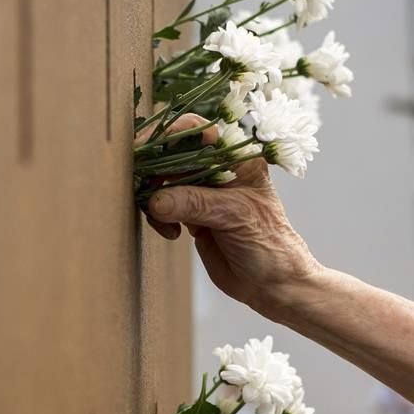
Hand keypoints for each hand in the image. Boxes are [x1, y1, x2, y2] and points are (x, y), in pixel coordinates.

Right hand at [142, 114, 320, 315]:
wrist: (271, 283)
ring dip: (153, 198)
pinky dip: (158, 218)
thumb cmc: (268, 243)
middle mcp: (216, 170)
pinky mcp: (190, 216)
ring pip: (162, 182)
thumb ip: (194, 203)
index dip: (167, 135)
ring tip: (163, 221)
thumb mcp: (234, 215)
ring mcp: (202, 193)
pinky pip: (161, 207)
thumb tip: (155, 201)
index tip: (143, 149)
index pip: (196, 131)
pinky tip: (172, 234)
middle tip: (142, 189)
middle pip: (172, 155)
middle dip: (154, 171)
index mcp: (235, 158)